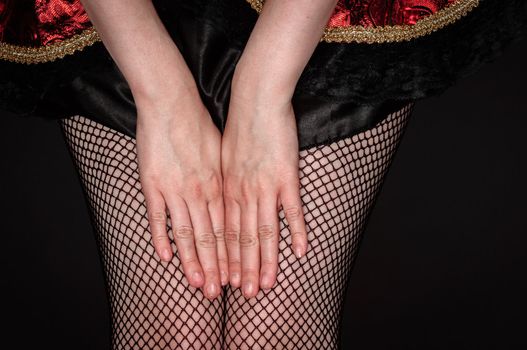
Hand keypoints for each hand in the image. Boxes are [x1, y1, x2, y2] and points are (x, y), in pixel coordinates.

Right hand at [135, 90, 228, 299]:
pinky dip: (162, 238)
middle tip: (219, 293)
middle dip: (217, 267)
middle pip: (211, 237)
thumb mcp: (222, 153)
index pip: (228, 229)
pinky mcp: (153, 183)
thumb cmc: (200, 125)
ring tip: (198, 285)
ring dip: (193, 262)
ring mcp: (176, 189)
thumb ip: (226, 179)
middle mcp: (201, 191)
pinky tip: (166, 258)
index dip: (233, 255)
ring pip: (188, 233)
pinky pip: (158, 217)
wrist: (173, 102)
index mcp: (219, 185)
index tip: (237, 275)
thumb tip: (232, 199)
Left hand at [221, 90, 308, 297]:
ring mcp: (265, 186)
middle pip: (243, 239)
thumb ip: (224, 183)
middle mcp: (243, 193)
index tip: (225, 281)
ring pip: (265, 231)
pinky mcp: (285, 176)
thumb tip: (224, 202)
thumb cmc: (238, 127)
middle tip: (245, 295)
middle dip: (243, 269)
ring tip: (267, 285)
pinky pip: (291, 210)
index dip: (226, 259)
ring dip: (266, 261)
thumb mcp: (222, 158)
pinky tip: (300, 251)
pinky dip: (296, 232)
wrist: (255, 100)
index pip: (225, 233)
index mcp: (227, 190)